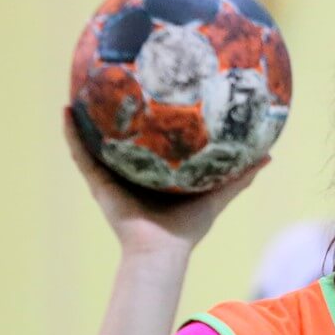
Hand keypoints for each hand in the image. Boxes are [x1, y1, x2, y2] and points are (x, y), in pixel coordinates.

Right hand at [63, 107, 268, 255]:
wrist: (162, 251)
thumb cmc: (188, 228)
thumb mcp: (217, 194)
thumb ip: (240, 176)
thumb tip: (268, 156)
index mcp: (155, 174)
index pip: (150, 143)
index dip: (149, 120)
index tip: (152, 93)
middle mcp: (130, 173)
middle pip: (120, 139)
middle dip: (114, 115)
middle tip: (113, 83)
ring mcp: (111, 177)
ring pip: (94, 142)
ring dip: (84, 118)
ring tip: (78, 90)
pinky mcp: (97, 183)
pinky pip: (80, 154)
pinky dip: (71, 134)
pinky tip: (66, 111)